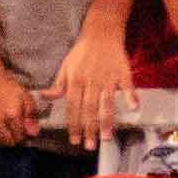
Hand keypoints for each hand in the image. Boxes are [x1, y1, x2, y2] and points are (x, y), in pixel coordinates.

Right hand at [0, 68, 39, 146]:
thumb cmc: (7, 88)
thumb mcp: (26, 97)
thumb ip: (31, 117)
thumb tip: (33, 133)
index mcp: (11, 115)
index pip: (19, 137)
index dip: (21, 133)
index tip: (19, 127)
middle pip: (7, 142)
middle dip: (11, 136)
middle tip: (9, 126)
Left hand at [44, 26, 137, 149]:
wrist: (101, 32)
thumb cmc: (82, 52)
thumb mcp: (65, 67)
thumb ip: (58, 85)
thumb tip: (44, 97)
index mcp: (76, 80)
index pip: (73, 106)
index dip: (73, 124)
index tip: (74, 139)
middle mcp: (91, 81)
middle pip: (89, 108)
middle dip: (89, 128)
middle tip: (90, 146)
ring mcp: (108, 78)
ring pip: (107, 102)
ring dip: (107, 120)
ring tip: (106, 137)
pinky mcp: (122, 73)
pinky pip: (127, 86)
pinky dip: (131, 96)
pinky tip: (134, 108)